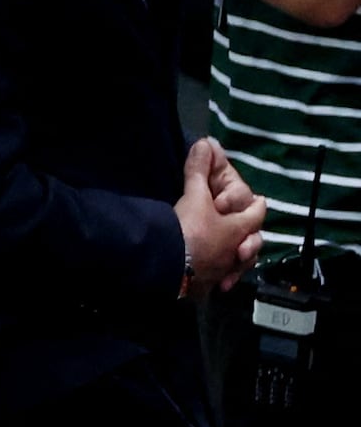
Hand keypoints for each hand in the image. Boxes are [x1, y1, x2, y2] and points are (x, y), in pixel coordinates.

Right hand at [179, 136, 266, 293]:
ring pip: (243, 261)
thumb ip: (199, 171)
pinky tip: (222, 281)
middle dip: (251, 232)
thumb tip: (205, 143)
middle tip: (244, 226)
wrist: (169, 265)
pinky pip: (224, 280)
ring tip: (237, 253)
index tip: (257, 199)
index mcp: (241, 227)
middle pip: (254, 238)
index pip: (257, 211)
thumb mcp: (194, 196)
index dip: (255, 203)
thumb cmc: (189, 229)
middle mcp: (239, 249)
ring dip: (241, 255)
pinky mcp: (211, 283)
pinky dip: (225, 278)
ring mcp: (227, 268)